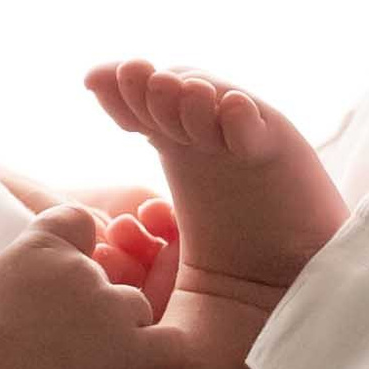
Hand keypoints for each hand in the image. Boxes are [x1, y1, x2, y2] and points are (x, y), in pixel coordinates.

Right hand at [0, 204, 181, 368]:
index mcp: (41, 249)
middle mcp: (84, 270)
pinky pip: (173, 344)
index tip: (64, 268)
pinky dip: (163, 356)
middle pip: (107, 272)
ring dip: (125, 331)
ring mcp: (113, 309)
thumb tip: (2, 283)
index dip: (77, 242)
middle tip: (66, 338)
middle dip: (94, 302)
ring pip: (138, 307)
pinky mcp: (137, 352)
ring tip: (93, 366)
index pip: (75, 220)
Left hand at [85, 58, 346, 304]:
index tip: (94, 81)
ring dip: (191, 96)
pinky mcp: (280, 154)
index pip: (142, 99)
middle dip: (152, 87)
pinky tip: (231, 113)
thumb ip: (121, 206)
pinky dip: (242, 119)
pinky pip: (259, 130)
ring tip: (180, 93)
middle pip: (176, 93)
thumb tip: (89, 164)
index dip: (119, 87)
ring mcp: (243, 139)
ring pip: (214, 102)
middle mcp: (208, 130)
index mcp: (177, 140)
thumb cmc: (214, 257)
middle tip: (135, 80)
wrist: (275, 287)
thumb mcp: (155, 230)